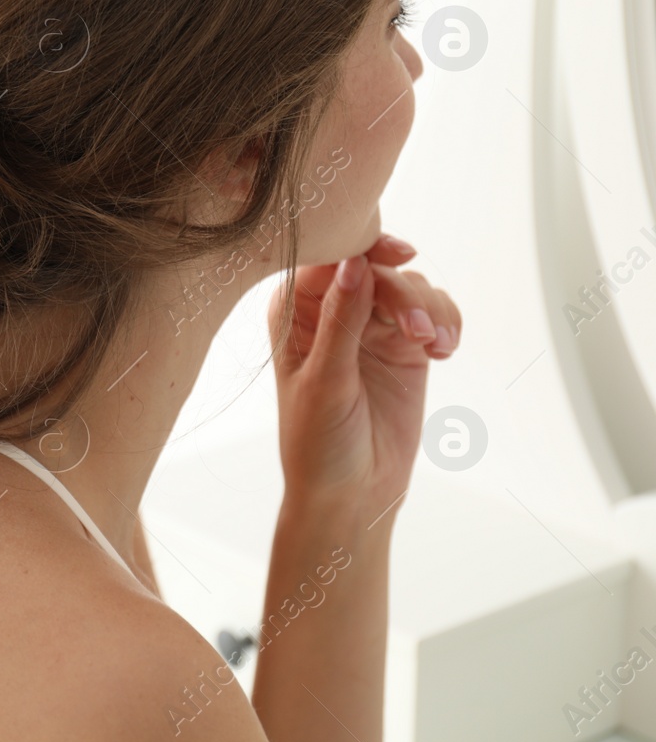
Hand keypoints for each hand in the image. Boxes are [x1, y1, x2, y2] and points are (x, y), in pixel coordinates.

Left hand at [266, 233, 462, 518]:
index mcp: (294, 310)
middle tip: (421, 333)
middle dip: (405, 294)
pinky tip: (442, 352)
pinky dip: (446, 324)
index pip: (329, 258)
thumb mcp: (325, 380)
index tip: (401, 255)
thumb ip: (341, 321)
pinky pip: (433, 314)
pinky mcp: (403, 347)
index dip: (365, 248)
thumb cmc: (318, 443)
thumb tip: (354, 264)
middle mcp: (331, 311)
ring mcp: (370, 327)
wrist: (352, 493)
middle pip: (378, 268)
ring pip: (411, 287)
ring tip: (435, 347)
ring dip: (430, 311)